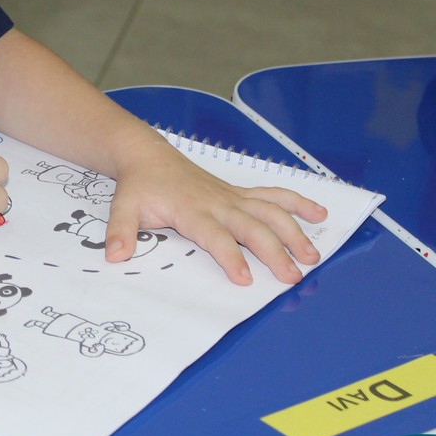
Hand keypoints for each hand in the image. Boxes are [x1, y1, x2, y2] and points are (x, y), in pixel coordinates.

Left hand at [103, 139, 326, 284]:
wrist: (148, 156)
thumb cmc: (139, 186)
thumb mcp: (123, 207)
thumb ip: (121, 232)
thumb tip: (116, 256)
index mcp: (192, 209)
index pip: (216, 236)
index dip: (231, 256)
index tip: (246, 279)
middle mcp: (219, 202)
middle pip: (253, 226)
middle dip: (274, 251)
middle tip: (292, 276)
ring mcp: (233, 197)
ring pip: (270, 211)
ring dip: (294, 231)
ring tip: (313, 255)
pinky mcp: (240, 193)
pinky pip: (273, 195)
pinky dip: (298, 202)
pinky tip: (319, 214)